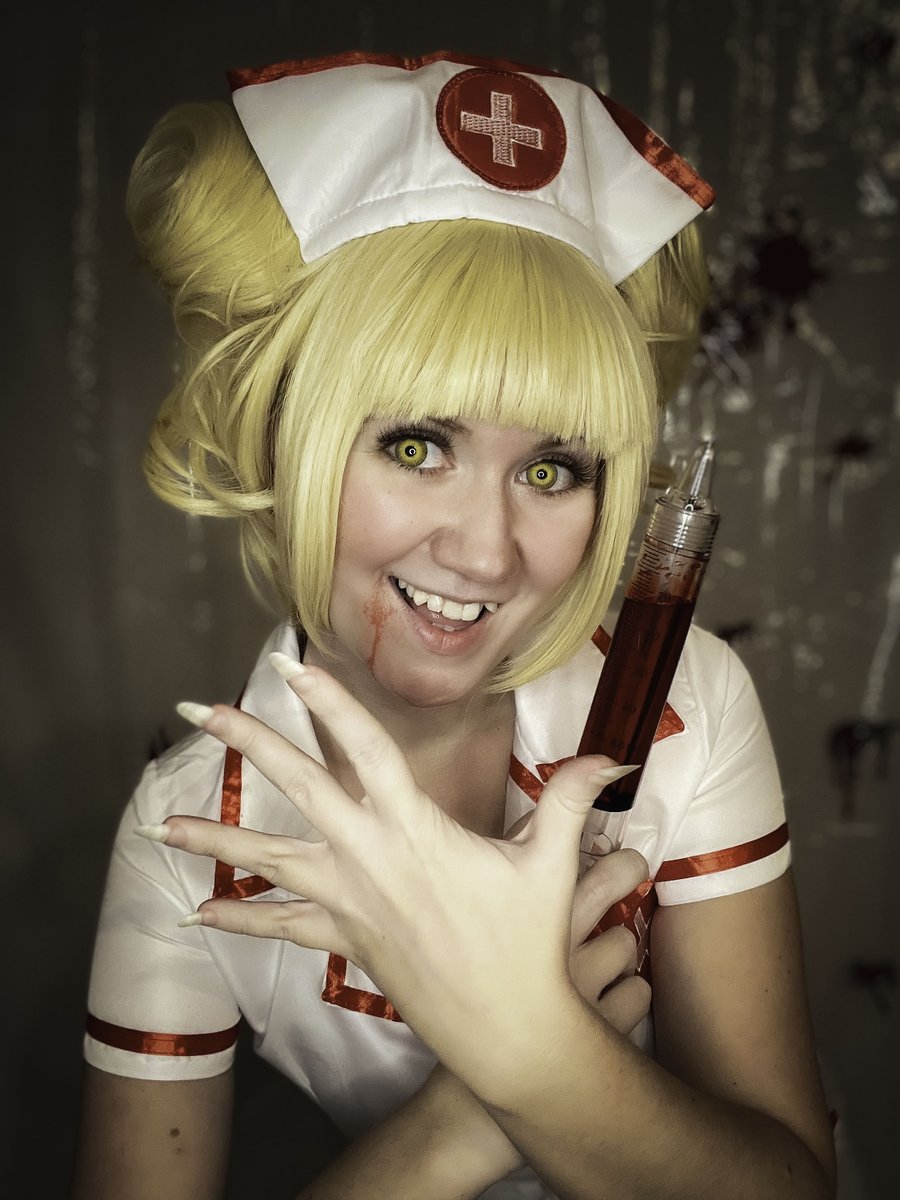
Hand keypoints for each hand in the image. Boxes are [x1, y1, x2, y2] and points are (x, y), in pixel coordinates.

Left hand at [148, 655, 650, 1070]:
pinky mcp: (346, 941)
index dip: (328, 703)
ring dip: (216, 840)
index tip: (290, 667)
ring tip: (163, 826)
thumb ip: (574, 798)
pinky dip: (242, 917)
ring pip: (271, 861)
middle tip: (198, 711)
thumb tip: (617, 755)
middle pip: (298, 788)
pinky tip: (200, 913)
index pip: (365, 749)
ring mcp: (351, 903)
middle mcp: (371, 858)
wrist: (507, 1030)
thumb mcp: (551, 864)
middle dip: (248, 744)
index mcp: (416, 829)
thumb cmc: (528, 945)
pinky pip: (284, 928)